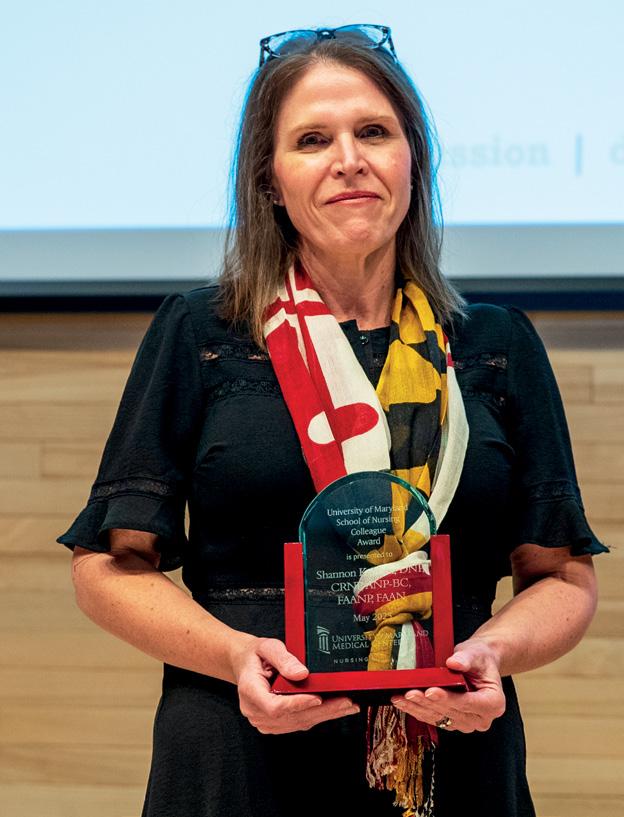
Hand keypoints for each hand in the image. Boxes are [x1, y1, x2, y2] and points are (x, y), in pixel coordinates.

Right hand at [232, 636, 359, 733]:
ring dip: (324, 715)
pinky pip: (298, 723)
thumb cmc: (256, 655)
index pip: (274, 706)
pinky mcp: (274, 724)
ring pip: (298, 723)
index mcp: (249, 692)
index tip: (318, 698)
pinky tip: (335, 710)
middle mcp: (255, 712)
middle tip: (346, 702)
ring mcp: (264, 721)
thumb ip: (284, 659)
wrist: (244, 664)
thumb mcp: (267, 647)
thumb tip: (303, 674)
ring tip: (347, 706)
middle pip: (291, 718)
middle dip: (321, 711)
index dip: (297, 704)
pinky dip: (318, 716)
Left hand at [390, 637, 505, 732]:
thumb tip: (453, 663)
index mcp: (494, 703)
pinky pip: (434, 718)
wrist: (478, 664)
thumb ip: (466, 658)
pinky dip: (418, 710)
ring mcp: (467, 723)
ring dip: (418, 708)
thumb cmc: (480, 659)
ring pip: (439, 718)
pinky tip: (403, 703)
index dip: (448, 699)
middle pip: (451, 712)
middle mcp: (481, 719)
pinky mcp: (453, 723)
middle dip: (428, 703)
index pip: (467, 703)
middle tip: (409, 693)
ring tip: (400, 698)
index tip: (430, 691)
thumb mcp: (476, 653)